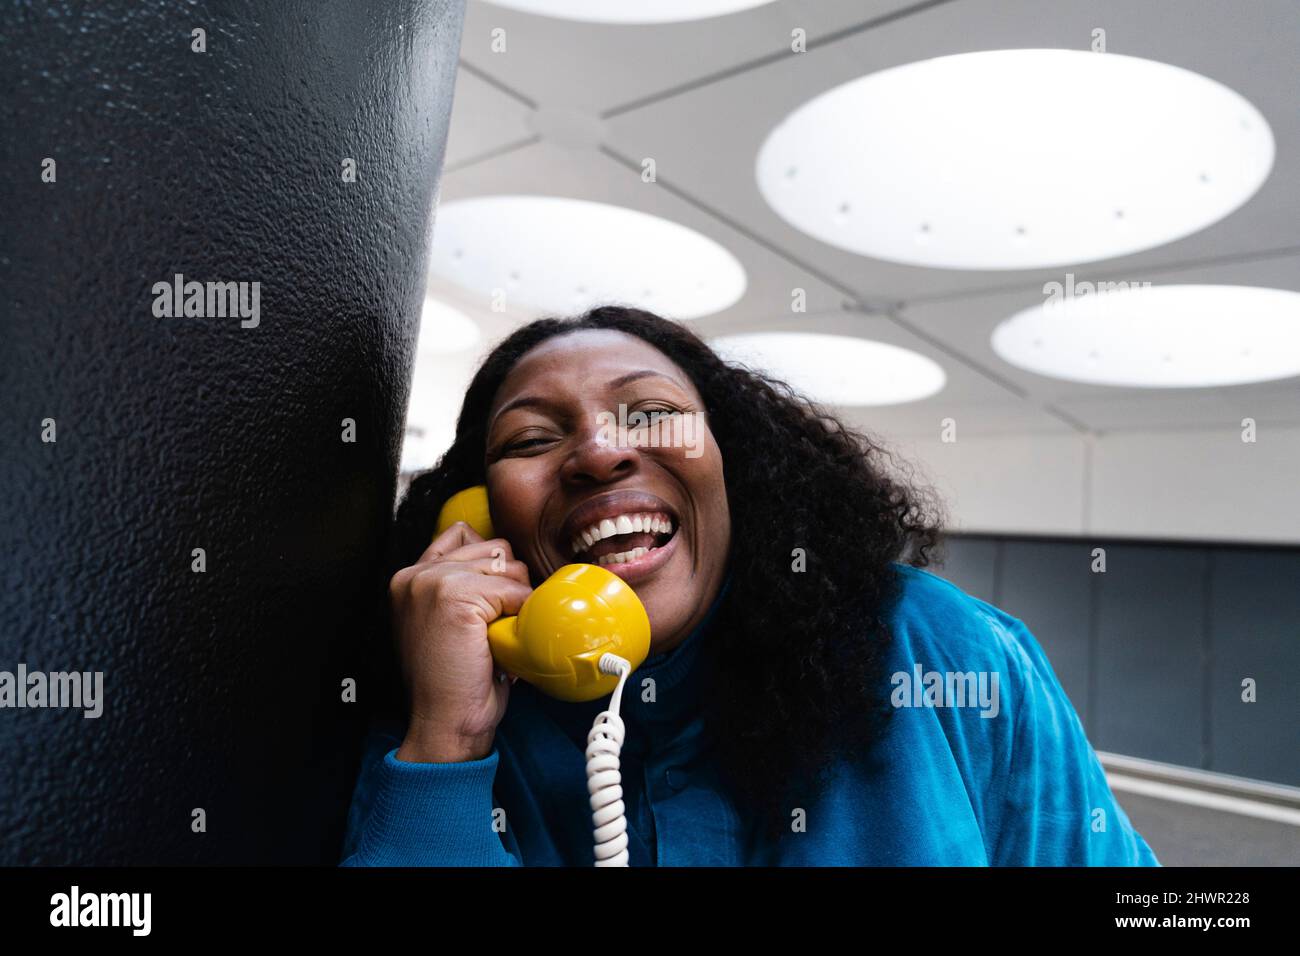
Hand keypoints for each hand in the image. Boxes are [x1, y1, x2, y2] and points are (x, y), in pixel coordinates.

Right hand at [387, 520, 533, 761]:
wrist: (444, 722)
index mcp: (410, 577)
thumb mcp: (449, 622)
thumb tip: (506, 561)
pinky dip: (519, 616)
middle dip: (508, 585)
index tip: (492, 602)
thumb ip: (462, 586)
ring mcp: (433, 581)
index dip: (492, 566)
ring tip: (495, 635)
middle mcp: (416, 572)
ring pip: (508, 566)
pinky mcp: (455, 595)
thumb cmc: (454, 680)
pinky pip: (514, 590)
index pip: (464, 534)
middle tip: (493, 628)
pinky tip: (500, 642)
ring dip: (515, 601)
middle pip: (495, 549)